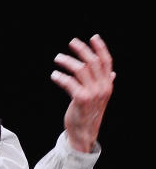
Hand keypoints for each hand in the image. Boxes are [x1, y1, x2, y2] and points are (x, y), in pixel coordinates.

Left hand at [51, 34, 114, 152]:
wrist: (85, 132)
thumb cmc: (89, 112)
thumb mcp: (100, 97)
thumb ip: (106, 83)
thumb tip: (113, 72)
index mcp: (107, 84)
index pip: (107, 62)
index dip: (100, 48)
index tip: (93, 37)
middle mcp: (102, 87)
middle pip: (93, 62)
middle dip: (82, 50)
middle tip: (72, 42)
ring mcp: (92, 93)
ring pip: (81, 70)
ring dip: (68, 61)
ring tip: (58, 58)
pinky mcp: (81, 99)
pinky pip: (70, 83)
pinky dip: (61, 77)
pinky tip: (54, 75)